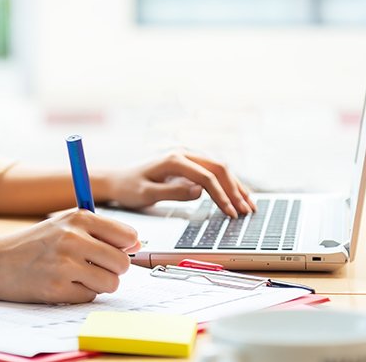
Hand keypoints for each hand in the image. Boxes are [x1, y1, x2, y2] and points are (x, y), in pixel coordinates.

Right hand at [0, 210, 140, 303]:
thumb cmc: (33, 244)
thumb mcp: (64, 225)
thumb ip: (100, 231)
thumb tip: (136, 243)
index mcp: (78, 217)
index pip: (127, 235)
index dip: (124, 247)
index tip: (113, 251)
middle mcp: (72, 238)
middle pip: (122, 262)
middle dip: (112, 269)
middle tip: (92, 267)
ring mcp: (64, 264)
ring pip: (111, 283)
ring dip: (98, 284)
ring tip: (78, 276)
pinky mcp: (57, 289)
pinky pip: (90, 297)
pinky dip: (80, 294)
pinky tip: (62, 284)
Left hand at [98, 149, 254, 217]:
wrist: (116, 181)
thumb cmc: (128, 187)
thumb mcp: (145, 194)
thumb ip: (172, 192)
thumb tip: (199, 191)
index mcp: (174, 159)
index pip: (206, 176)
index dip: (221, 194)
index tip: (230, 211)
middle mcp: (183, 154)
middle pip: (219, 169)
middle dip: (235, 190)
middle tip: (247, 210)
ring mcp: (187, 159)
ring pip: (220, 169)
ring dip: (235, 187)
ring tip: (249, 205)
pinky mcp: (188, 167)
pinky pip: (213, 173)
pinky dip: (227, 185)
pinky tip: (237, 196)